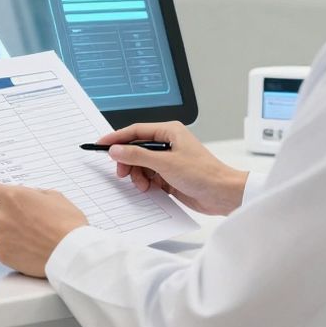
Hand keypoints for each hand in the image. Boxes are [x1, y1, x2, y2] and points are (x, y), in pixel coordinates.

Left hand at [0, 181, 87, 277]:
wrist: (72, 253)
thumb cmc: (67, 226)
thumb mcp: (55, 197)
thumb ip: (34, 194)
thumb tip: (29, 196)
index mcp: (12, 197)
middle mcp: (2, 216)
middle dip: (3, 212)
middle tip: (23, 218)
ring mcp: (1, 237)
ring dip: (8, 231)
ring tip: (30, 236)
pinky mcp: (3, 255)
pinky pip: (2, 248)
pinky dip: (12, 248)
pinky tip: (29, 248)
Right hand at [98, 122, 248, 215]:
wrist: (223, 195)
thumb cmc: (204, 174)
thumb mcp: (165, 163)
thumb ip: (138, 155)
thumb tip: (117, 149)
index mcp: (169, 131)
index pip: (136, 131)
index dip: (117, 138)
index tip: (102, 145)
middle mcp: (168, 144)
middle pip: (136, 149)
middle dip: (128, 161)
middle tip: (122, 172)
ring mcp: (169, 160)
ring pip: (141, 165)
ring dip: (138, 176)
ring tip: (143, 185)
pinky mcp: (170, 176)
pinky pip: (149, 177)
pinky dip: (146, 183)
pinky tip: (151, 189)